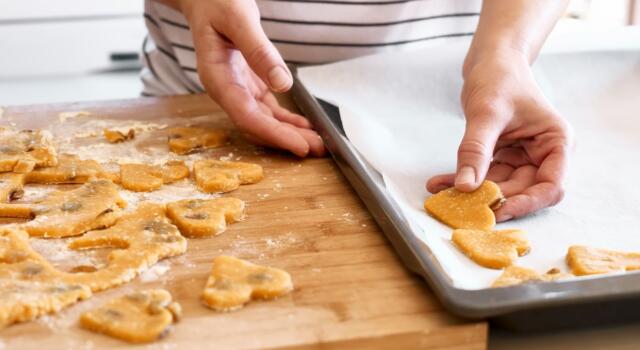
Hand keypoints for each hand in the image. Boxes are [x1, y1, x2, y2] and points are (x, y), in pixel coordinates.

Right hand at [180, 0, 324, 156]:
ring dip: (290, 133)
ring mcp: (237, 89)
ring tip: (318, 143)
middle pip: (257, 125)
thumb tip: (282, 83)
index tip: (298, 145)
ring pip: (264, 120)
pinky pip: (269, 108)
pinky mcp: (249, 84)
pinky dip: (287, 119)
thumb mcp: (239, 19)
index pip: (246, 116)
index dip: (273, 134)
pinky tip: (305, 127)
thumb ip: (259, 51)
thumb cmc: (216, 1)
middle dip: (287, 140)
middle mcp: (226, 89)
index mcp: (216, 78)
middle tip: (318, 149)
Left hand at [427, 49, 572, 220]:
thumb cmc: (499, 78)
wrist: (490, 61)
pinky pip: (485, 175)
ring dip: (471, 191)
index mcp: (556, 143)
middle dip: (490, 198)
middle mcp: (544, 154)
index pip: (550, 187)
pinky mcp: (504, 157)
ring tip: (439, 192)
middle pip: (522, 191)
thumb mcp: (487, 114)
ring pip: (500, 186)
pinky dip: (464, 179)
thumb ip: (476, 150)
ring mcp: (524, 157)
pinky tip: (439, 183)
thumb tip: (465, 186)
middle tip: (459, 205)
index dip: (525, 203)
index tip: (496, 211)